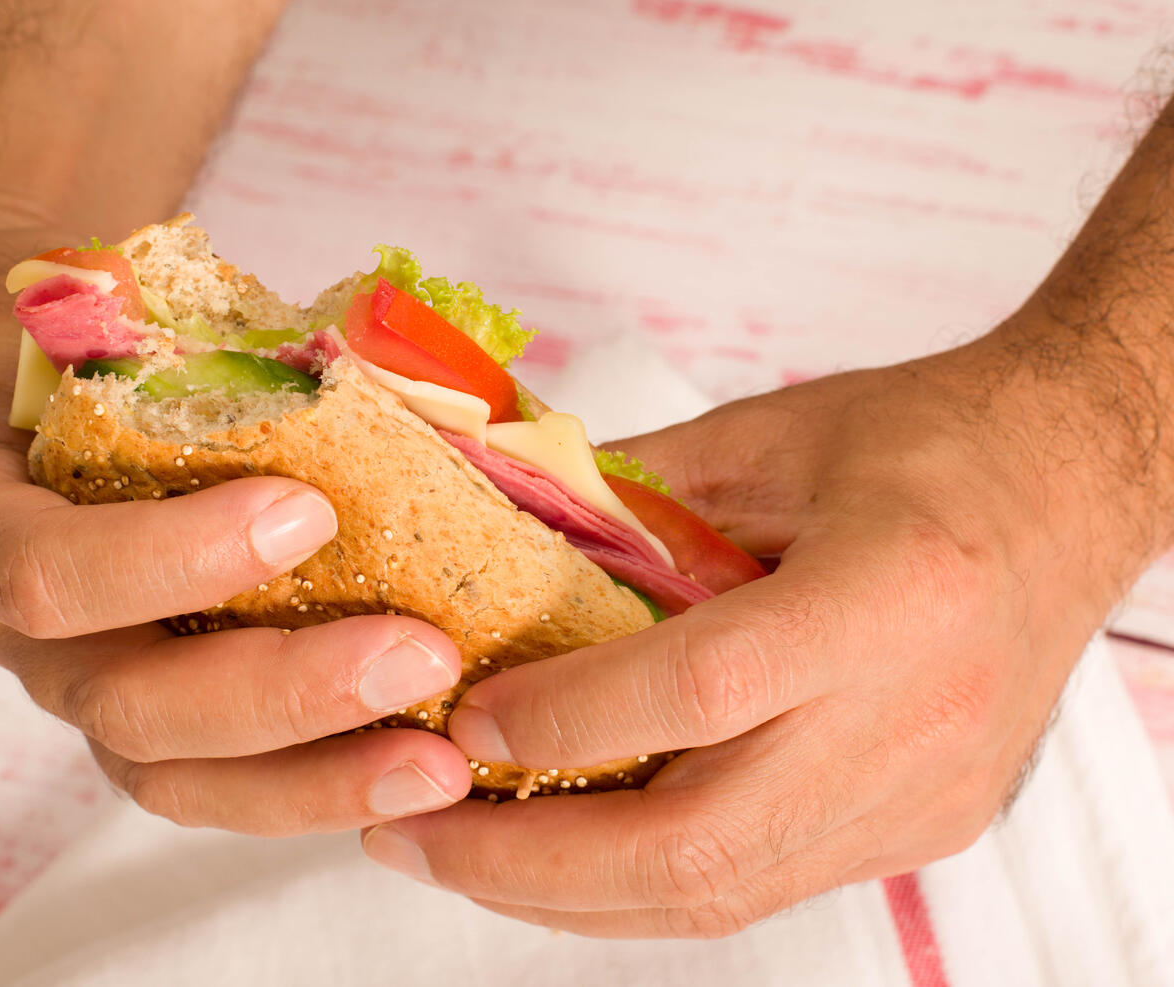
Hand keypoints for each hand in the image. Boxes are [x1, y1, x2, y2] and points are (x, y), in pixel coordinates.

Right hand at [0, 230, 470, 835]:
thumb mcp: (66, 294)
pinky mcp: (125, 698)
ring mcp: (59, 674)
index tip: (307, 511)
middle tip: (420, 657)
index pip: (38, 571)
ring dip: (310, 778)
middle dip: (280, 694)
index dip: (170, 561)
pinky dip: (308, 777)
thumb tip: (395, 360)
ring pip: (165, 772)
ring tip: (436, 765)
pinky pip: (206, 771)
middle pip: (121, 706)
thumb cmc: (24, 310)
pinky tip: (406, 761)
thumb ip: (184, 335)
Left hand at [360, 322, 1147, 935]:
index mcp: (891, 591)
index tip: (460, 720)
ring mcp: (920, 797)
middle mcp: (914, 719)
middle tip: (407, 834)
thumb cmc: (926, 442)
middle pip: (698, 846)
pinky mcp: (915, 831)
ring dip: (566, 895)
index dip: (565, 718)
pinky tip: (559, 855)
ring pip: (719, 896)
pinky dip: (639, 886)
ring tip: (454, 856)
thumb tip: (491, 535)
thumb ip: (631, 495)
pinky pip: (755, 886)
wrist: (1073, 487)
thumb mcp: (769, 437)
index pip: (701, 692)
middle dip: (528, 863)